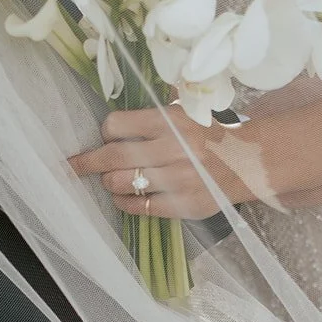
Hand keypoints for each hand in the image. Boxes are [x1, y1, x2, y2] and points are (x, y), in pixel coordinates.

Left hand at [68, 106, 247, 219]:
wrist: (247, 160)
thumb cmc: (207, 135)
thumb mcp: (183, 113)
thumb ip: (151, 116)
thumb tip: (110, 127)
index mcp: (170, 121)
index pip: (117, 125)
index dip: (106, 132)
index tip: (107, 137)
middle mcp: (174, 149)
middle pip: (114, 157)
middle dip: (88, 163)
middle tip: (75, 166)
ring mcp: (179, 179)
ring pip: (123, 183)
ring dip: (109, 182)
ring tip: (111, 180)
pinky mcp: (184, 204)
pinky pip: (141, 207)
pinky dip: (125, 203)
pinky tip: (125, 198)